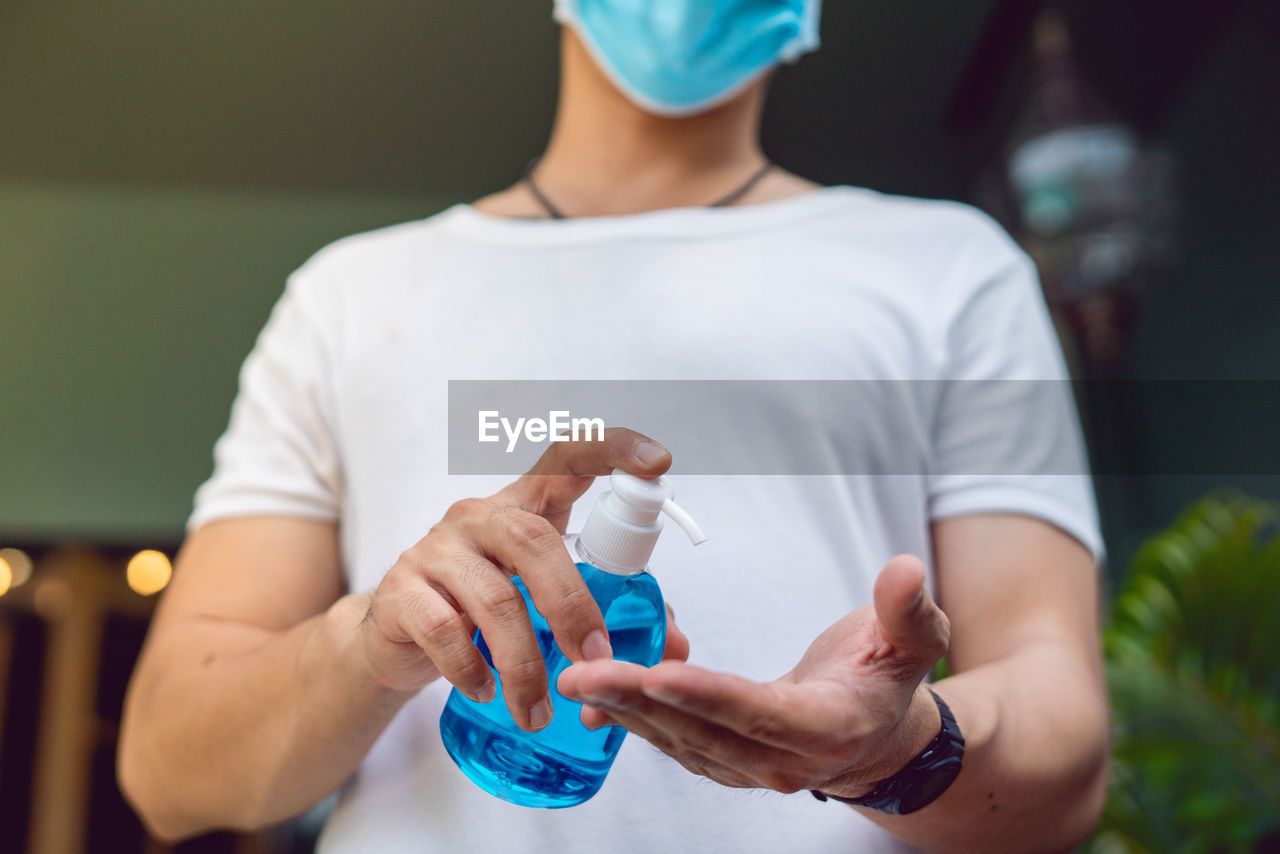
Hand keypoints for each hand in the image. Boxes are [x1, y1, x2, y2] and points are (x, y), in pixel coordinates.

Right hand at [360, 428, 675, 730]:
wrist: (395, 637)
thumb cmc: (483, 610)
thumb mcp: (542, 602)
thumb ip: (607, 614)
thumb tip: (674, 647)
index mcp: (524, 507)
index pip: (566, 458)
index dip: (612, 449)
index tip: (658, 461)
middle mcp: (479, 517)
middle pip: (533, 539)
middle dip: (572, 606)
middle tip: (595, 660)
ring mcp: (436, 550)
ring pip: (494, 597)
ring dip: (526, 663)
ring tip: (538, 710)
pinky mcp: (401, 592)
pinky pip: (444, 630)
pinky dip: (471, 669)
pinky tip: (485, 691)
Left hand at [557, 554, 949, 797]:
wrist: (877, 733)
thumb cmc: (885, 679)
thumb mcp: (912, 641)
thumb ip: (907, 610)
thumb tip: (905, 572)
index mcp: (827, 728)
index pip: (759, 713)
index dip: (708, 695)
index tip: (660, 673)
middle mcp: (783, 761)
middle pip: (703, 730)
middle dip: (640, 700)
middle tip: (586, 671)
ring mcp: (749, 768)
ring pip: (679, 739)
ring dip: (625, 709)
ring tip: (578, 678)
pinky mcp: (725, 761)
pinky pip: (673, 741)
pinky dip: (634, 719)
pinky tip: (596, 699)